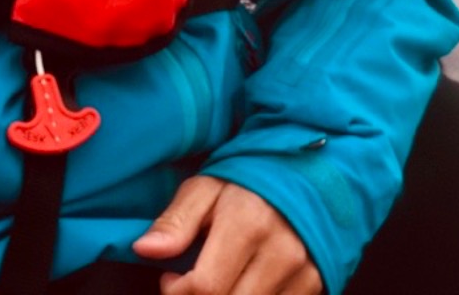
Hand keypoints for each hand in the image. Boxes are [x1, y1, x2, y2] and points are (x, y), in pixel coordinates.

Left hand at [133, 176, 322, 294]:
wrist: (304, 175)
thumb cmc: (245, 181)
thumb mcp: (205, 188)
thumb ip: (175, 221)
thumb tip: (143, 250)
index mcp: (247, 223)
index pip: (206, 286)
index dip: (176, 292)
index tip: (169, 277)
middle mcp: (281, 253)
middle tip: (188, 284)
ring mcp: (303, 274)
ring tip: (215, 282)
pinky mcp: (316, 287)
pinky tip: (239, 285)